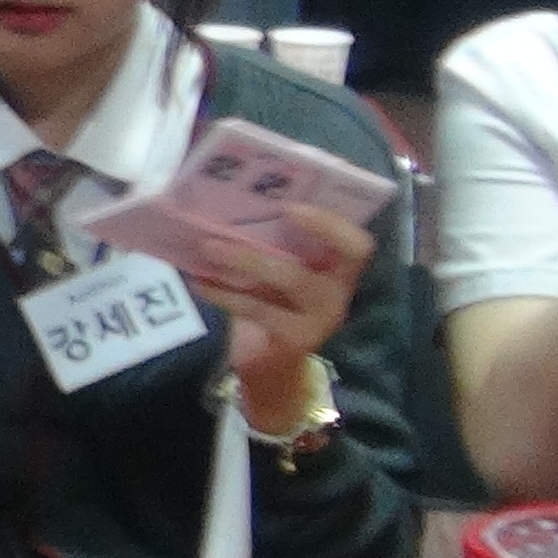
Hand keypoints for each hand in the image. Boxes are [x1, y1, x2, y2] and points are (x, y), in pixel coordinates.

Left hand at [188, 199, 370, 428]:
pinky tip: (200, 282)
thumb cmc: (283, 297)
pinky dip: (224, 294)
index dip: (331, 225)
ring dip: (245, 261)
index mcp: (342, 269)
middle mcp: (337, 293)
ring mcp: (319, 319)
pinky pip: (257, 309)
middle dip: (268, 249)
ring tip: (209, 249)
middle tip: (222, 233)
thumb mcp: (289, 267)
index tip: (291, 208)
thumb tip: (235, 197)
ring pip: (288, 282)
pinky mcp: (295, 339)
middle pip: (318, 267)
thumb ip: (279, 240)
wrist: (279, 360)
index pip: (357, 246)